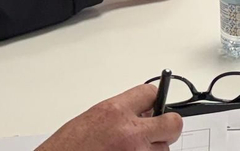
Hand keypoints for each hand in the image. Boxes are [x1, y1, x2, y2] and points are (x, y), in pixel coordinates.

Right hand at [36, 84, 181, 150]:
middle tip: (158, 130)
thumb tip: (142, 112)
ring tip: (131, 150)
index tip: (153, 106)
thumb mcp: (91, 119)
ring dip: (153, 150)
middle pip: (173, 123)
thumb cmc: (66, 148)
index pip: (151, 93)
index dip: (154, 100)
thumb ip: (119, 114)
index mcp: (115, 112)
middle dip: (167, 126)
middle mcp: (130, 133)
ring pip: (164, 149)